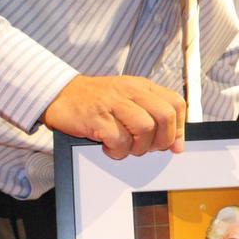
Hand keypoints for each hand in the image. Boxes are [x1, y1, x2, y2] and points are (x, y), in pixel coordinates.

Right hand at [42, 75, 186, 159]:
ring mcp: (113, 103)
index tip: (171, 144)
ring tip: (127, 148)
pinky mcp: (97, 118)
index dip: (178, 128)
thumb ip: (154, 117)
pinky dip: (118, 151)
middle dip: (161, 140)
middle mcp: (130, 92)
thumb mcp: (128, 100)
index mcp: (141, 87)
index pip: (175, 104)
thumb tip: (176, 144)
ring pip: (145, 127)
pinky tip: (109, 148)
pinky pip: (120, 140)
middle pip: (165, 116)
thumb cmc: (96, 101)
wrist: (60, 94)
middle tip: (147, 147)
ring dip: (139, 147)